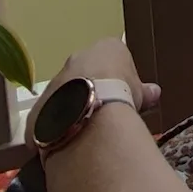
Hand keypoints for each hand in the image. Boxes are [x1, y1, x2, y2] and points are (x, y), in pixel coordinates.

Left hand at [25, 36, 160, 145]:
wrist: (90, 114)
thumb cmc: (121, 94)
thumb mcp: (139, 92)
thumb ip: (142, 91)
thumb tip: (155, 92)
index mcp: (103, 50)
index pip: (110, 59)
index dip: (117, 78)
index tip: (122, 95)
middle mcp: (74, 61)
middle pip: (82, 75)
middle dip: (90, 91)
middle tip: (103, 113)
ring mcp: (53, 85)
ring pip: (62, 96)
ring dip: (71, 110)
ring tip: (86, 131)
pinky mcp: (38, 112)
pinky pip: (47, 119)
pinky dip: (56, 129)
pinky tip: (68, 142)